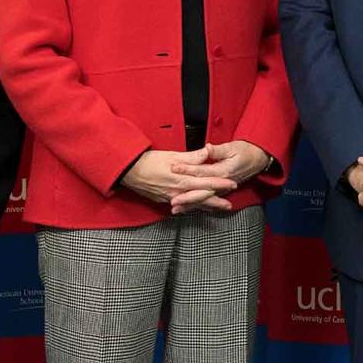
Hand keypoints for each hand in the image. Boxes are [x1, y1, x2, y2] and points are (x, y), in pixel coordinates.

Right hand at [120, 148, 236, 206]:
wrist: (129, 171)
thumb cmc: (149, 160)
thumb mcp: (172, 155)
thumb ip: (192, 157)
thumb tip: (207, 153)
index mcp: (182, 179)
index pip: (206, 181)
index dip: (220, 183)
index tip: (233, 184)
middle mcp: (178, 191)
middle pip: (202, 197)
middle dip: (217, 201)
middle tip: (229, 205)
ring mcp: (171, 198)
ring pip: (193, 204)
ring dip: (206, 207)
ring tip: (218, 209)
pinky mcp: (164, 200)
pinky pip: (182, 205)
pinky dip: (191, 207)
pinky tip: (197, 209)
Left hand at [168, 141, 272, 213]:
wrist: (258, 159)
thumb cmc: (246, 151)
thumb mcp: (232, 147)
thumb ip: (218, 150)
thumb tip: (208, 148)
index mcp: (223, 171)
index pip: (202, 171)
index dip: (187, 169)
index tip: (174, 168)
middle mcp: (222, 183)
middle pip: (201, 191)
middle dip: (186, 196)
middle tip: (172, 200)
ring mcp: (222, 189)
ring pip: (204, 199)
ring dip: (190, 205)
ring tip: (176, 209)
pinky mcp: (222, 191)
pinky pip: (208, 200)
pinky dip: (197, 206)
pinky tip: (187, 209)